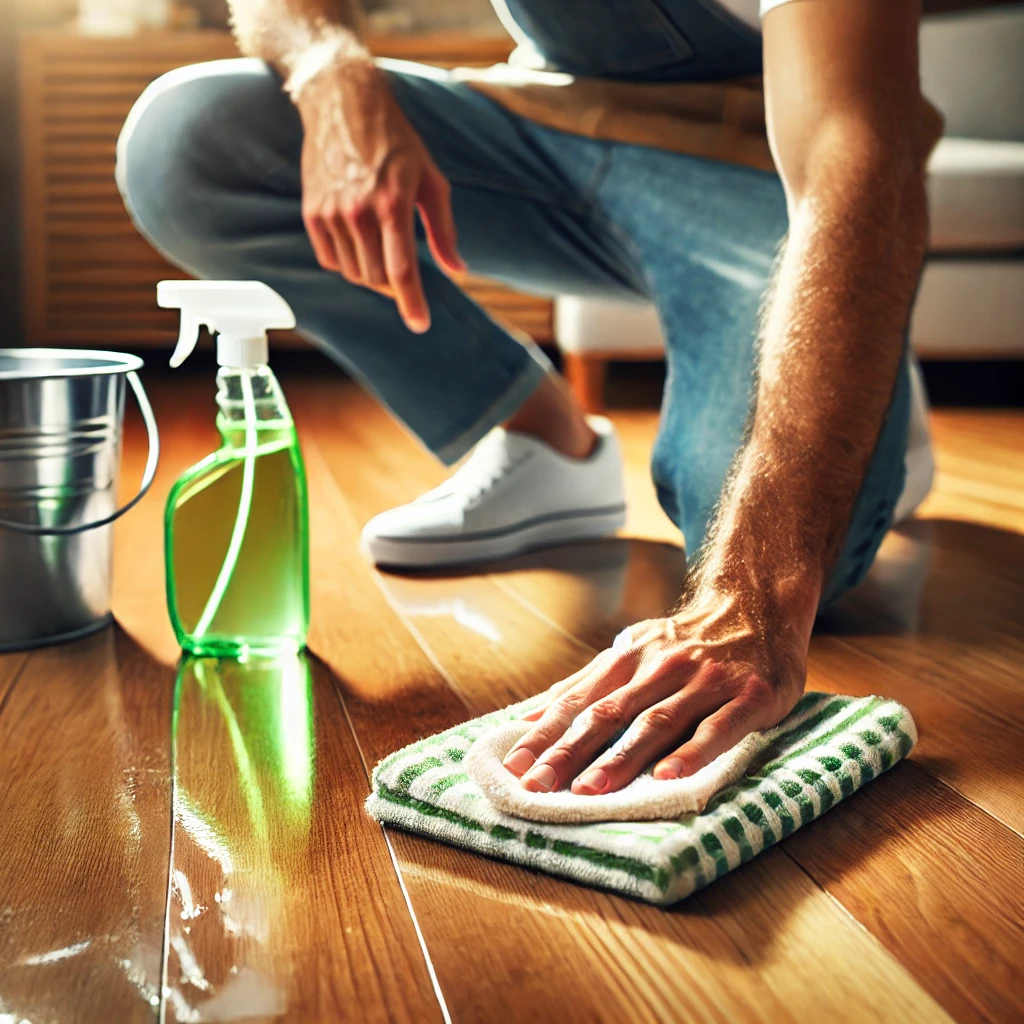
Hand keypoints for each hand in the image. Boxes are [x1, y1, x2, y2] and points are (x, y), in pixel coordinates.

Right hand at [296, 60, 465, 332]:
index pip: (401, 270)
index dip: (411, 302)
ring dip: (371, 273)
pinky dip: (347, 261)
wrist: (343, 104)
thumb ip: (444, 229)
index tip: (420, 325)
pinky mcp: (312, 213)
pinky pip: (331, 260)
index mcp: (393, 204)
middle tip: (403, 277)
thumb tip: (458, 270)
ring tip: (381, 249)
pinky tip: (358, 241)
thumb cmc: (396, 143)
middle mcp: (359, 212)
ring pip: (353, 273)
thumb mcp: (430, 180)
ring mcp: (332, 213)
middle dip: (394, 286)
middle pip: (377, 278)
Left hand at [502, 587, 811, 794]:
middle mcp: (662, 666)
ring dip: (621, 757)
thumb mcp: (633, 651)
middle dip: (569, 751)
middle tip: (537, 786)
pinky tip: (669, 778)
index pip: (577, 700)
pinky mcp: (749, 695)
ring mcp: (706, 680)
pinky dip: (692, 753)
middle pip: (608, 713)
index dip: (545, 734)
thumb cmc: (686, 641)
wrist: (759, 604)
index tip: (514, 766)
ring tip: (589, 790)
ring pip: (657, 721)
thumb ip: (586, 685)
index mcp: (629, 657)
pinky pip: (718, 728)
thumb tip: (529, 717)